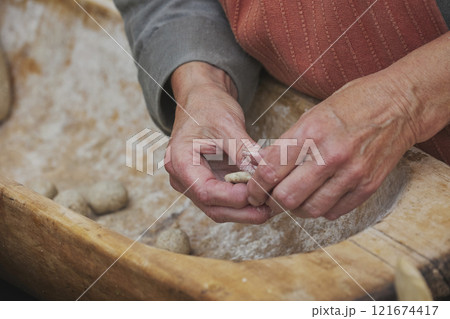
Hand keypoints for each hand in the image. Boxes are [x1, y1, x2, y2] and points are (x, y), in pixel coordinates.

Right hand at [165, 62, 271, 223]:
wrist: (202, 100)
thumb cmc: (209, 107)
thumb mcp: (228, 124)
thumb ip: (243, 150)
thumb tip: (263, 172)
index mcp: (179, 161)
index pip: (205, 191)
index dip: (233, 197)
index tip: (258, 193)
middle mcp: (182, 178)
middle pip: (212, 207)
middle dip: (243, 212)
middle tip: (270, 209)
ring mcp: (193, 184)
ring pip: (219, 209)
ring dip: (245, 212)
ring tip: (270, 207)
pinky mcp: (207, 184)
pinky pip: (224, 202)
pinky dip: (243, 204)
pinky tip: (263, 200)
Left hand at [247, 70, 418, 219]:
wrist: (399, 105)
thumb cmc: (353, 104)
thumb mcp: (313, 113)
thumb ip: (289, 143)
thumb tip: (264, 167)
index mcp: (311, 132)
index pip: (270, 171)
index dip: (255, 187)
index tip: (252, 192)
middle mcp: (330, 155)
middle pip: (287, 197)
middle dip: (272, 202)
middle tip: (270, 199)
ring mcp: (351, 173)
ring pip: (310, 210)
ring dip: (296, 209)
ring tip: (294, 199)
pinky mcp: (367, 186)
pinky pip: (334, 212)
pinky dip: (321, 209)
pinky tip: (318, 197)